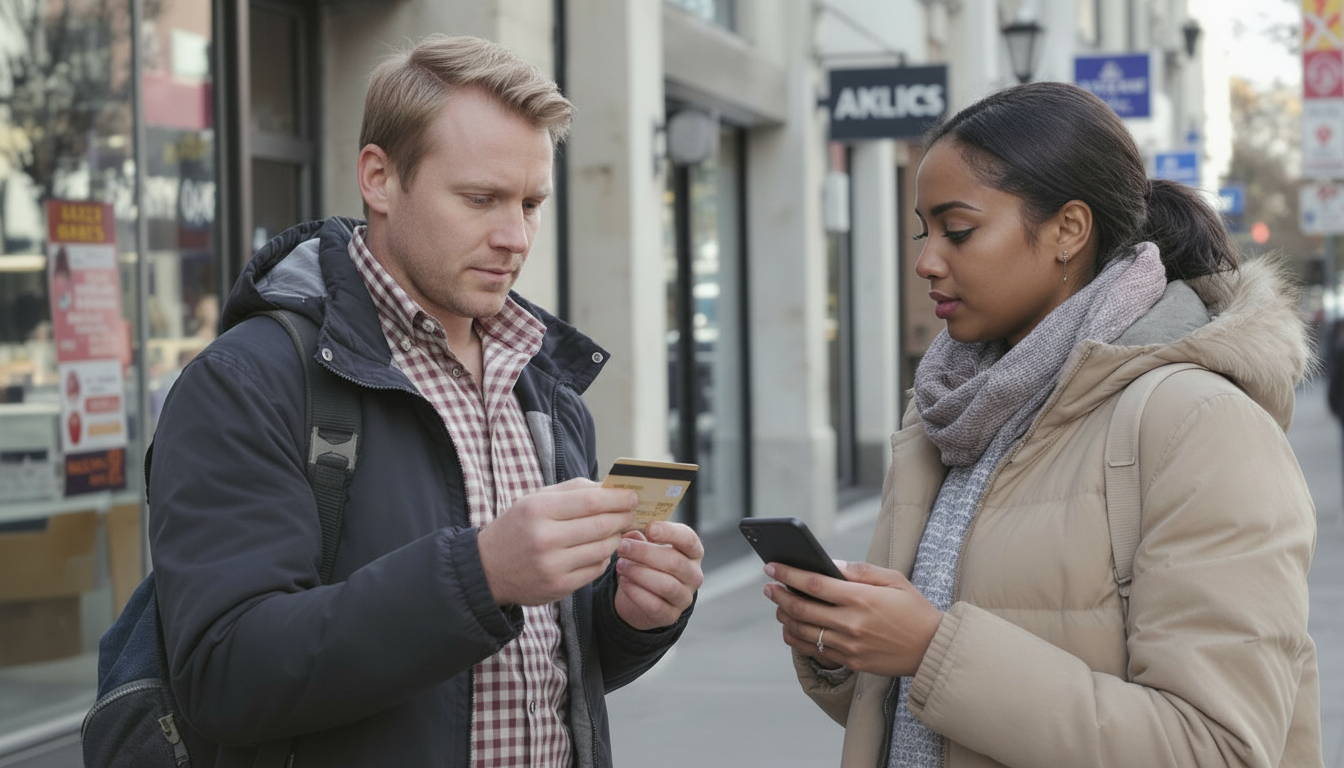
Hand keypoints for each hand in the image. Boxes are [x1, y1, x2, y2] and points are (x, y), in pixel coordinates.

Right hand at [478, 478, 637, 605]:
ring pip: (603, 549)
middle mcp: (544, 538)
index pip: (591, 501)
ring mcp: (552, 566)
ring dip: (616, 538)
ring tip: (617, 530)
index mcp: (538, 509)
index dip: (618, 498)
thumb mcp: (536, 499)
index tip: (632, 496)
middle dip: (623, 517)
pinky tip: (600, 549)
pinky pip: (595, 569)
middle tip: (632, 513)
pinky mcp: (559, 587)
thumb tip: (612, 487)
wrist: (487, 569)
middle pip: (601, 525)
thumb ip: (574, 490)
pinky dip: (604, 557)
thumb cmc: (518, 527)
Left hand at [613, 521, 703, 629]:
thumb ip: (639, 539)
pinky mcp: (671, 615)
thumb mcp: (646, 547)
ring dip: (639, 573)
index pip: (689, 539)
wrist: (643, 598)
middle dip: (645, 553)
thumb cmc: (649, 565)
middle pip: (674, 562)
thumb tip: (629, 536)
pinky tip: (624, 582)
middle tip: (623, 547)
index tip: (649, 528)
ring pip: (666, 585)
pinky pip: (655, 605)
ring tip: (620, 566)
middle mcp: (694, 575)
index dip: (670, 532)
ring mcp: (685, 597)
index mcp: (693, 553)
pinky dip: (636, 593)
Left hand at [763, 560, 942, 677]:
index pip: (813, 584)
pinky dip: (797, 639)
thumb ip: (859, 570)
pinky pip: (815, 651)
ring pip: (803, 632)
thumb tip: (830, 564)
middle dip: (779, 595)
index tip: (771, 567)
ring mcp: (849, 645)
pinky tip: (792, 629)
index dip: (788, 574)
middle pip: (801, 608)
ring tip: (779, 606)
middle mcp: (851, 623)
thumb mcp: (893, 579)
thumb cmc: (913, 609)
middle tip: (768, 587)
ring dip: (785, 617)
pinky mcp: (851, 662)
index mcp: (861, 598)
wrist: (933, 648)